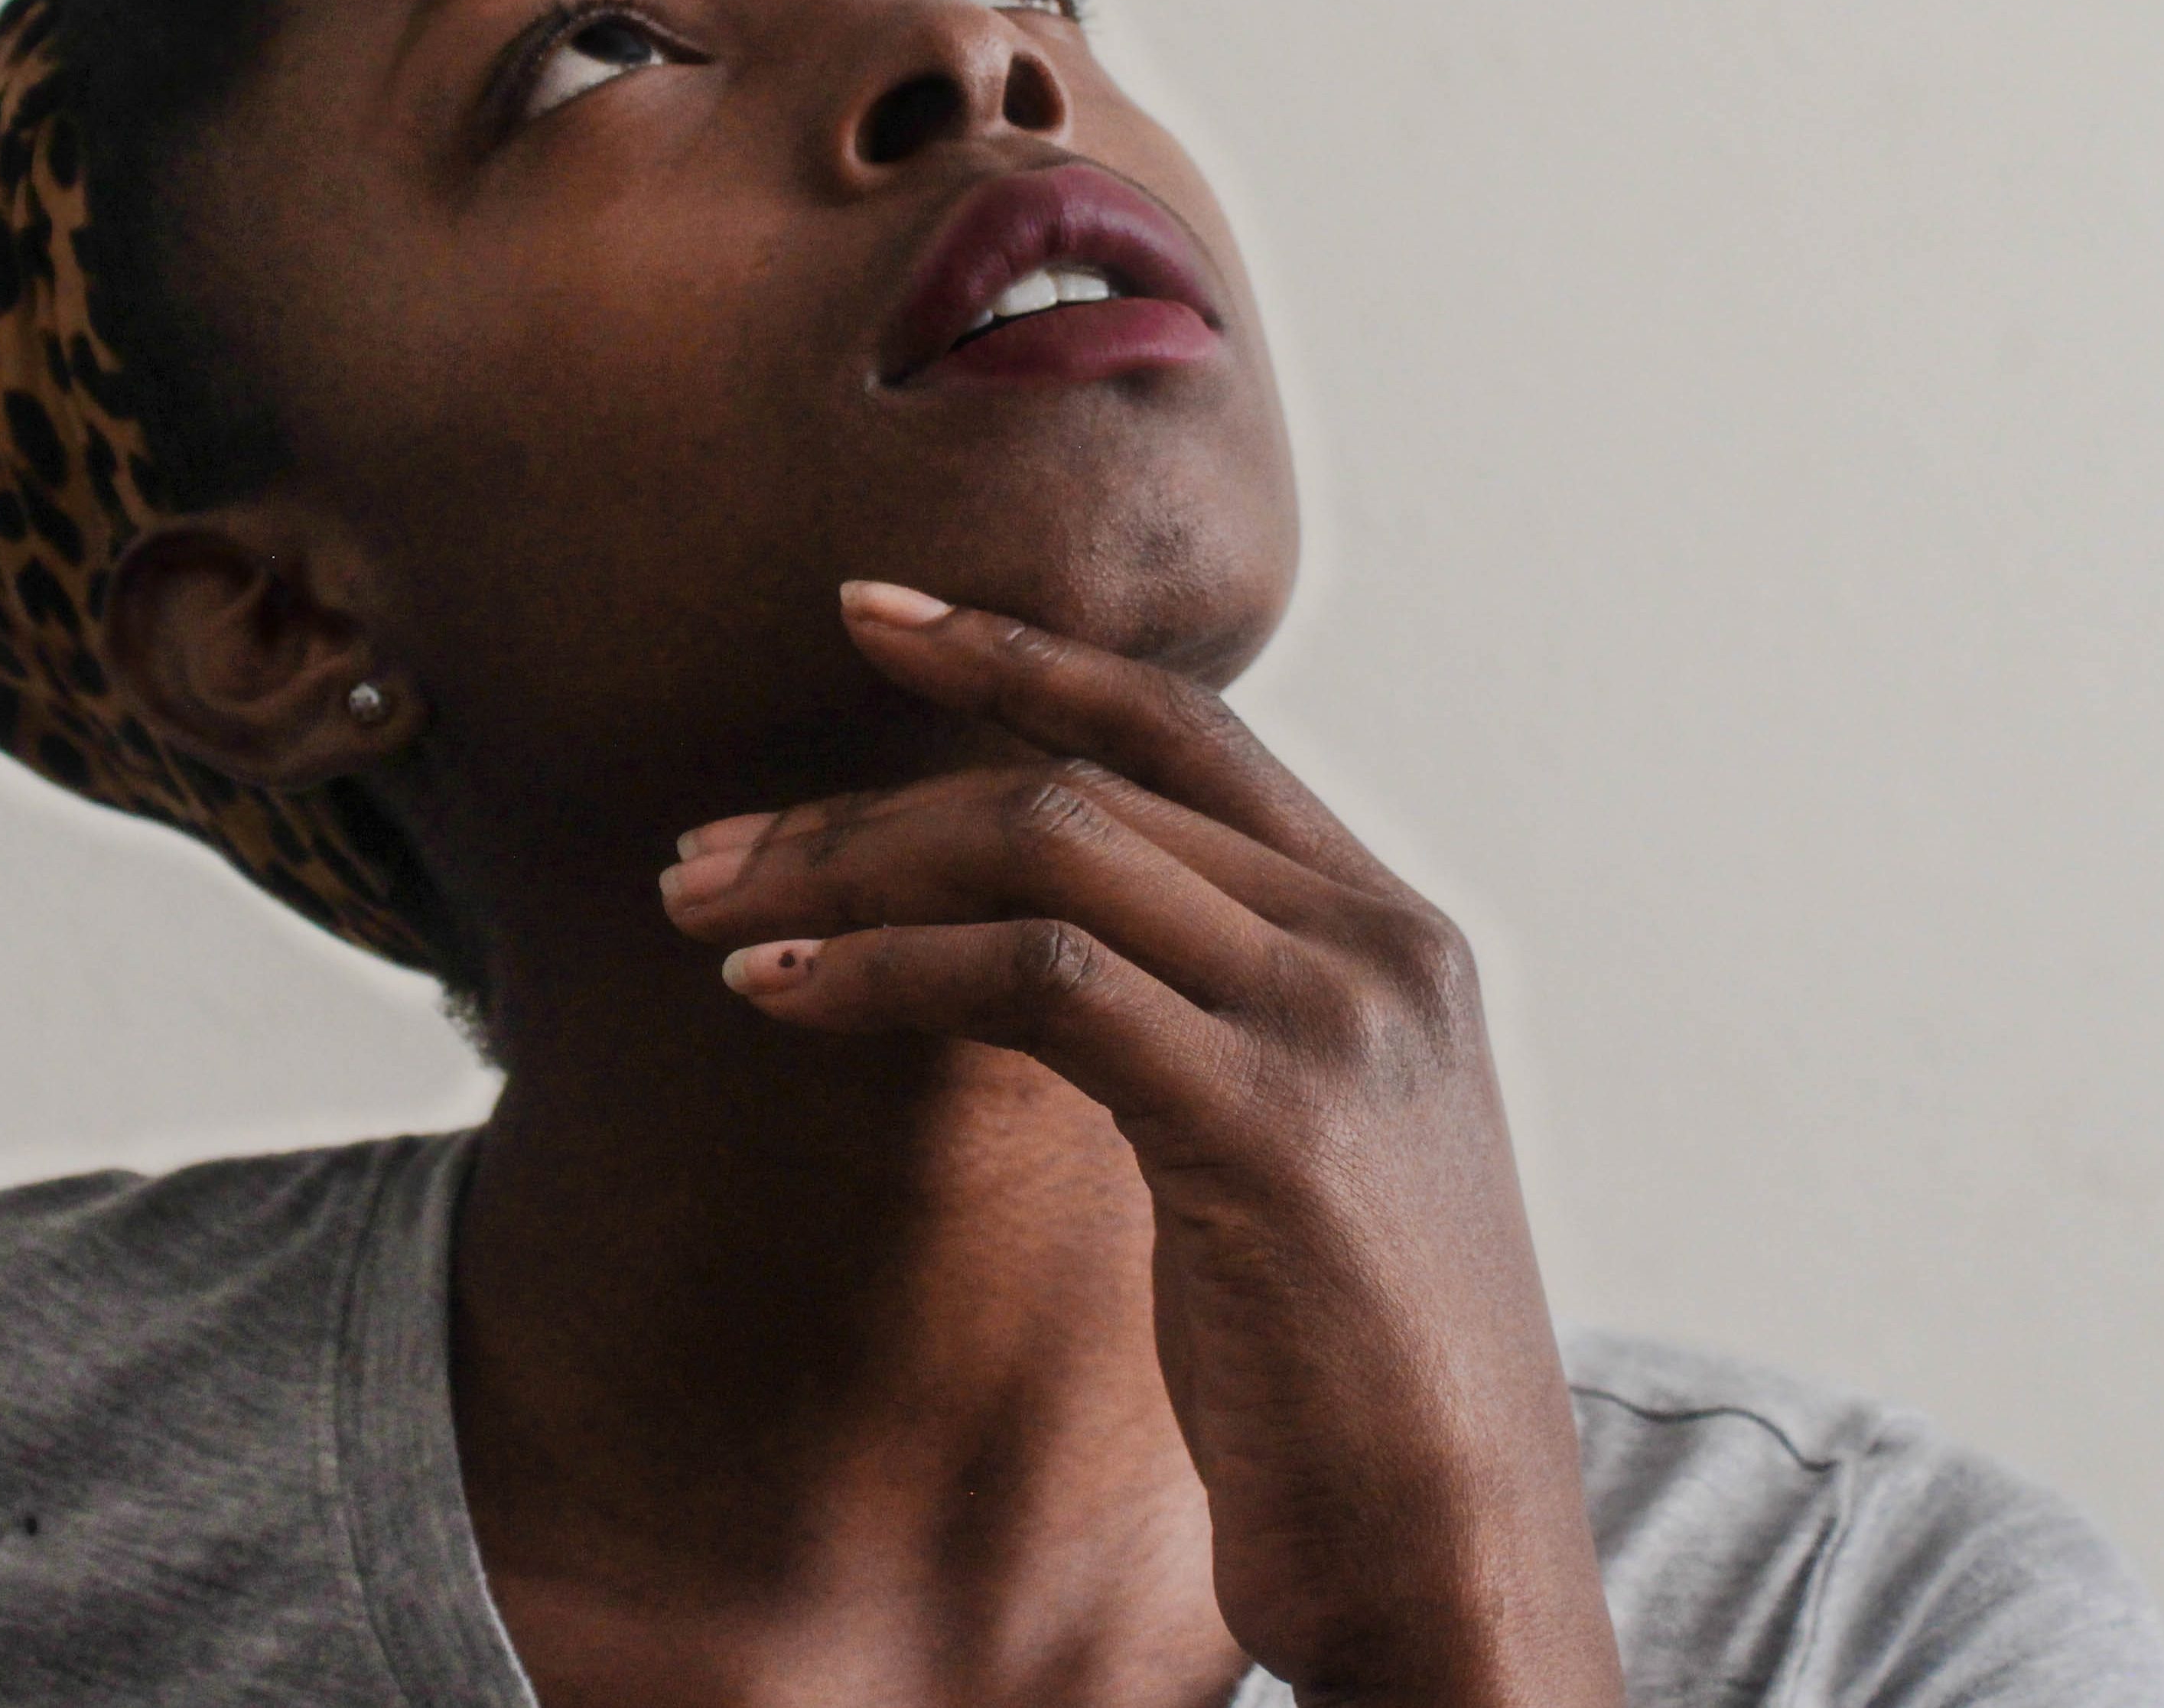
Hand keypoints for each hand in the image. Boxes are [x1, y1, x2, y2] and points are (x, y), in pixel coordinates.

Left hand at [657, 582, 1623, 1707]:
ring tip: (706, 913)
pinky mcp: (1265, 1126)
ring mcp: (1331, 1025)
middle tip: (706, 848)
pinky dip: (887, 968)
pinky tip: (784, 992)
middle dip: (868, 796)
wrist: (1457, 1547)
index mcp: (1389, 936)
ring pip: (1048, 848)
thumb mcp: (1291, 1146)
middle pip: (1083, 779)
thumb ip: (1203, 1020)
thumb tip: (1033, 948)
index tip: (870, 615)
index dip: (1020, 655)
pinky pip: (1038, 980)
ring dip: (848, 870)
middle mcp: (1375, 949)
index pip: (1187, 726)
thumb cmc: (1344, 1372)